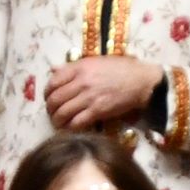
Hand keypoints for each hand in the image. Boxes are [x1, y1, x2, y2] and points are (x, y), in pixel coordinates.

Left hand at [40, 56, 162, 129]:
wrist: (142, 80)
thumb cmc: (121, 69)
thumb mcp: (95, 61)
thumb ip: (73, 66)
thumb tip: (53, 69)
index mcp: (79, 67)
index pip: (53, 81)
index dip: (47, 93)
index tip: (49, 98)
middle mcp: (81, 82)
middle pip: (55, 99)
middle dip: (50, 109)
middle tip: (52, 114)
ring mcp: (89, 97)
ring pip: (62, 113)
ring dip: (57, 121)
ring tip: (58, 123)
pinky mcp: (98, 111)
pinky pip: (77, 123)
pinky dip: (70, 128)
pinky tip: (70, 129)